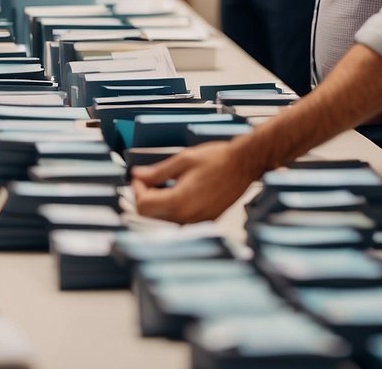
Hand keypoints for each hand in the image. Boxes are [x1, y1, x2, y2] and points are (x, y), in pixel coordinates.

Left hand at [130, 140, 258, 223]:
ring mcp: (198, 222)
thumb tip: (138, 175)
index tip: (139, 178)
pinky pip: (180, 220)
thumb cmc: (218, 160)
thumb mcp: (182, 160)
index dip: (136, 190)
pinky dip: (172, 208)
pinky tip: (178, 191)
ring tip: (164, 184)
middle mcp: (188, 217)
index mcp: (180, 202)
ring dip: (158, 204)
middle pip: (151, 216)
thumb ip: (157, 171)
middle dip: (144, 197)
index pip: (143, 205)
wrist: (244, 165)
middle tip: (147, 180)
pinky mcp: (206, 221)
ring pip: (164, 220)